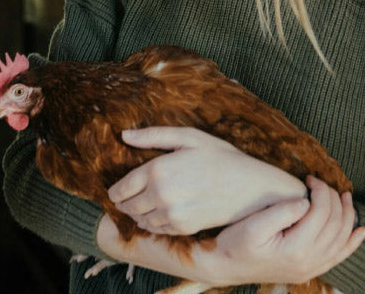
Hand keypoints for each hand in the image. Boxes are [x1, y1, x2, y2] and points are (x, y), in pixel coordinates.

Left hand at [108, 127, 306, 234]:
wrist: (250, 188)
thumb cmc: (221, 158)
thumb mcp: (189, 138)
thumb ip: (154, 136)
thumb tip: (124, 135)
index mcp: (157, 170)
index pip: (121, 188)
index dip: (114, 191)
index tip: (115, 190)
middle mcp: (160, 195)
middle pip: (127, 206)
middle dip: (123, 202)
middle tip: (125, 198)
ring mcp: (171, 215)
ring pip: (140, 220)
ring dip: (136, 214)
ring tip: (141, 205)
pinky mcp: (182, 228)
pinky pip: (155, 229)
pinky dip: (151, 223)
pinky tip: (157, 214)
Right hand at [200, 177, 364, 286]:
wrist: (225, 267)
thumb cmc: (235, 244)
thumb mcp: (253, 225)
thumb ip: (282, 212)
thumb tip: (306, 202)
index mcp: (296, 249)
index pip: (321, 212)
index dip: (321, 190)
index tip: (310, 178)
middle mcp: (309, 262)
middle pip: (335, 224)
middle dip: (334, 198)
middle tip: (321, 183)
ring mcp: (311, 268)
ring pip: (342, 239)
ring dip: (347, 215)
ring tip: (345, 196)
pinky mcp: (310, 270)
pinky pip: (339, 257)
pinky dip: (353, 243)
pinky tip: (362, 231)